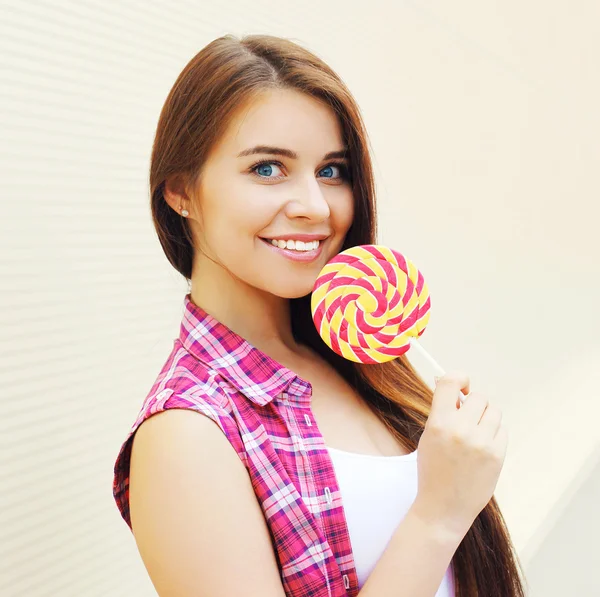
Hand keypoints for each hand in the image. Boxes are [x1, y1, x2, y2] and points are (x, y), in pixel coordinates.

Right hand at [412, 371, 508, 538]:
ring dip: (486, 417)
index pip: (451, 381)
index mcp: (439, 422)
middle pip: (479, 397)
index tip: (461, 387)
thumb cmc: (433, 470)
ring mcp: (482, 443)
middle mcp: (461, 430)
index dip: (459, 378)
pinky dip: (494, 434)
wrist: (443, 508)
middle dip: (474, 404)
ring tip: (476, 432)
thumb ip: (442, 411)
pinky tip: (483, 447)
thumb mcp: (429, 436)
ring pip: (494, 411)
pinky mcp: (497, 455)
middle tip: (467, 417)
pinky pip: (502, 430)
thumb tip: (457, 387)